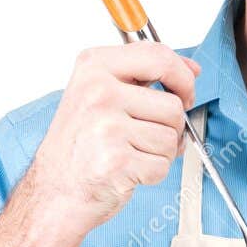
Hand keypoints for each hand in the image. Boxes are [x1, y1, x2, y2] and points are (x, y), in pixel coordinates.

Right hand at [29, 44, 199, 238]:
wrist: (55, 190)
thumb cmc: (80, 145)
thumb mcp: (100, 94)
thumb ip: (144, 77)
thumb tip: (192, 70)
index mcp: (94, 66)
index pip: (159, 56)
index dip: (183, 78)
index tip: (185, 93)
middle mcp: (99, 92)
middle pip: (173, 105)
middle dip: (171, 127)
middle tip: (145, 136)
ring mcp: (107, 126)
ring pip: (171, 137)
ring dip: (160, 153)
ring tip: (131, 153)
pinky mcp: (116, 160)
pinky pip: (162, 165)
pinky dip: (152, 174)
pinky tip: (128, 170)